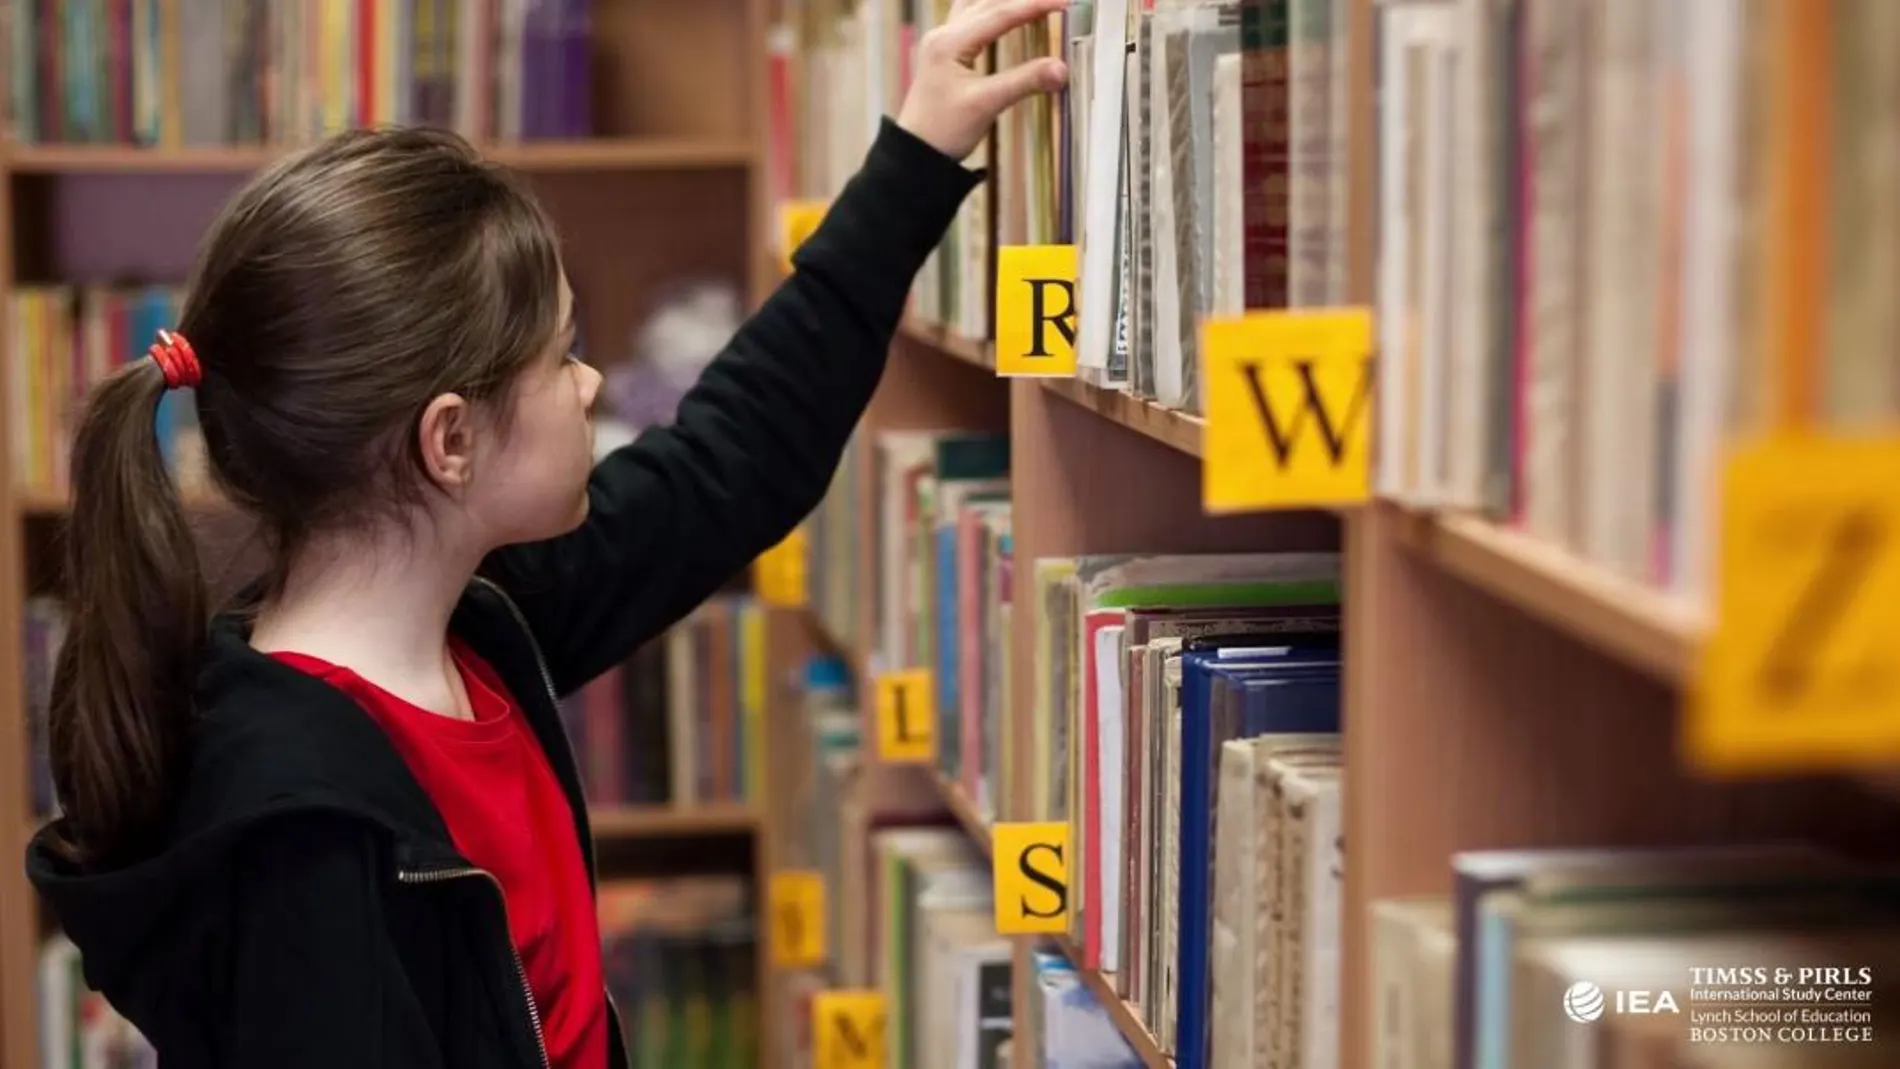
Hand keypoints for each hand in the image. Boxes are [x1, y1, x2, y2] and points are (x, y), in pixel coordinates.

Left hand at [896, 0, 1070, 160]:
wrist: (916, 153)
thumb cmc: (944, 131)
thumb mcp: (987, 105)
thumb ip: (1025, 81)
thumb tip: (1062, 69)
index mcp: (950, 42)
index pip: (1000, 13)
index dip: (1035, 5)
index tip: (1065, 2)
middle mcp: (943, 34)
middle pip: (989, 2)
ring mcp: (942, 41)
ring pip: (977, 6)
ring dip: (1006, 1)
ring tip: (1034, 3)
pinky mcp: (945, 52)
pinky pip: (971, 19)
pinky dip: (993, 12)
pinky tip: (1006, 13)